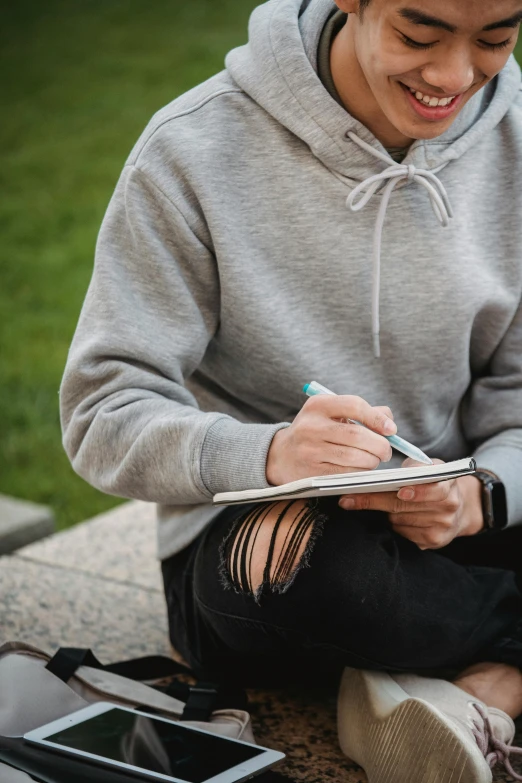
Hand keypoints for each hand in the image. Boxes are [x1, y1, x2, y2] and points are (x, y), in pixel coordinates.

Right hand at [266, 395, 396, 485]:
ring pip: (354, 457)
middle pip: (357, 435)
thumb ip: (361, 412)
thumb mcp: (330, 414)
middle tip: (386, 451)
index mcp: (318, 405)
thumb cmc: (315, 431)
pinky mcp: (311, 472)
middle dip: (380, 445)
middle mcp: (311, 426)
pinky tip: (361, 469)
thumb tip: (389, 422)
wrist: (281, 455)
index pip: (354, 405)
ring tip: (373, 460)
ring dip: (372, 461)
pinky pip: (346, 473)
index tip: (391, 430)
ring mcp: (310, 450)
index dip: (377, 418)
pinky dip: (360, 472)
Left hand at [338, 458, 484, 548]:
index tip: (400, 491)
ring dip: (386, 513)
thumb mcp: (431, 467)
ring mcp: (441, 528)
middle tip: (348, 499)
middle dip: (374, 501)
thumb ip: (414, 467)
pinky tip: (397, 518)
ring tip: (383, 504)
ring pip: (398, 521)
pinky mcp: (432, 542)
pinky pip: (402, 533)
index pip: (432, 489)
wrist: (460, 508)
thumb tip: (390, 474)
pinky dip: (395, 525)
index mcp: (449, 487)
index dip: (417, 491)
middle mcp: (448, 509)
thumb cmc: (436, 482)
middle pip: (404, 506)